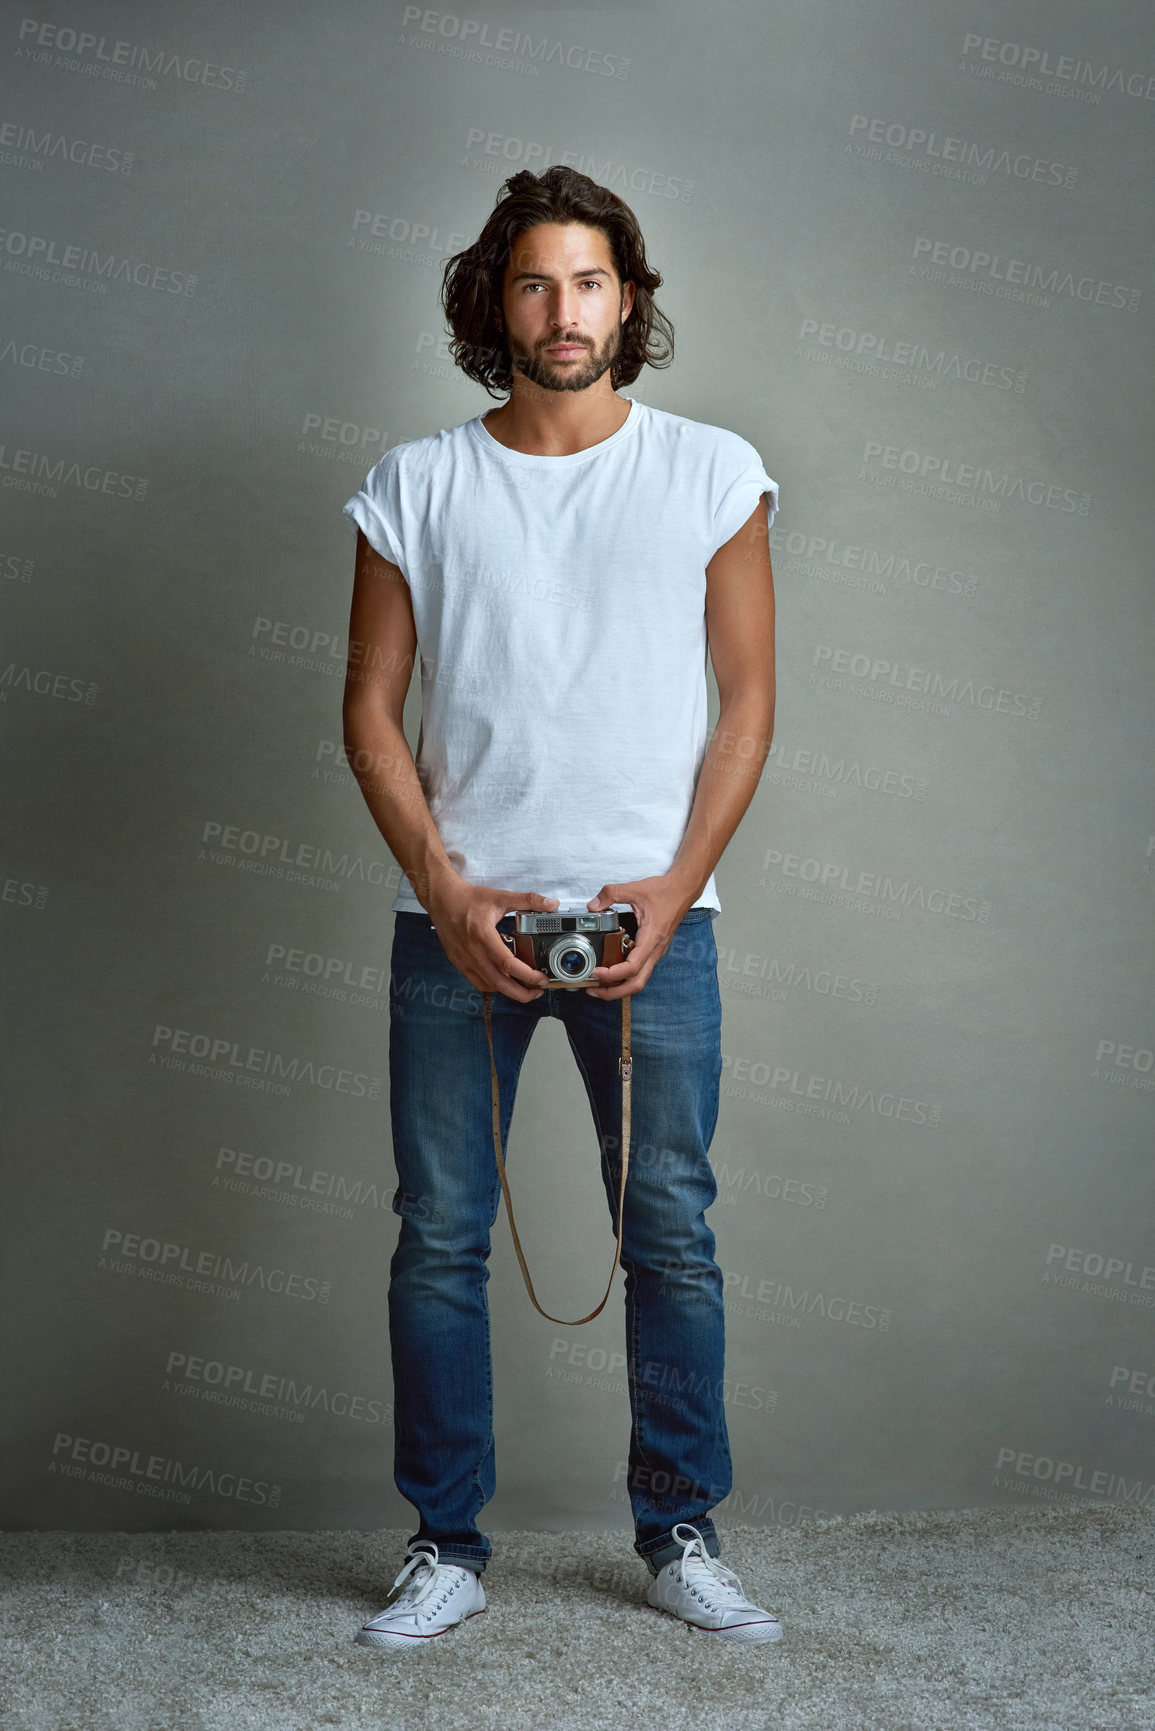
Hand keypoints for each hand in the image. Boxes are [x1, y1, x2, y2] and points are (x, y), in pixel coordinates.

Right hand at [424, 875, 557, 1002]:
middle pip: (499, 982)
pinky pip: (477, 981)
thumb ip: (528, 900)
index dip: (527, 975)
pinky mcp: (458, 962)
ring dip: (508, 991)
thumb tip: (551, 904)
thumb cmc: (467, 898)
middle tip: (538, 991)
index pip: (507, 964)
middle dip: (521, 993)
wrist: (441, 899)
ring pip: (488, 985)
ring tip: (524, 988)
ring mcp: (464, 959)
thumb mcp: (500, 896)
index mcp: (483, 935)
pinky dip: (492, 986)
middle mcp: (472, 951)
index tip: (541, 979)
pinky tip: (503, 982)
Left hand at [583, 875, 695, 999]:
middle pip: (636, 984)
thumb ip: (611, 894)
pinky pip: (640, 971)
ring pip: (639, 980)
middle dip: (614, 992)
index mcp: (652, 938)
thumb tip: (593, 905)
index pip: (632, 967)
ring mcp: (656, 952)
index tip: (596, 972)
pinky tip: (611, 971)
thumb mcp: (635, 888)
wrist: (684, 890)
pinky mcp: (654, 950)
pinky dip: (624, 976)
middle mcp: (655, 949)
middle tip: (593, 990)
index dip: (612, 975)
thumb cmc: (666, 891)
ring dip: (619, 987)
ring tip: (598, 985)